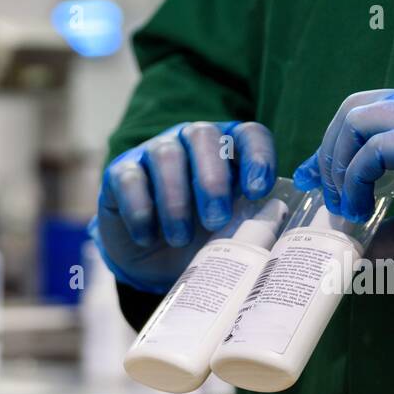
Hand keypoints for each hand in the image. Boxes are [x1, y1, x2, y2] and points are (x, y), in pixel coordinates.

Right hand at [93, 121, 276, 292]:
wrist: (151, 258)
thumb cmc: (198, 238)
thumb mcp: (227, 230)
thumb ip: (249, 221)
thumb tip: (273, 227)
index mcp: (227, 150)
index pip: (248, 135)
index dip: (257, 157)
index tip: (257, 191)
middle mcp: (189, 141)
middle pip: (203, 137)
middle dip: (212, 179)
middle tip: (215, 220)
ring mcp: (152, 152)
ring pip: (165, 156)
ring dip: (175, 200)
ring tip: (179, 239)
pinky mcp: (120, 172)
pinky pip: (130, 180)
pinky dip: (140, 211)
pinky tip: (148, 238)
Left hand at [293, 87, 393, 282]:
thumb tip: (356, 249)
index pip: (369, 109)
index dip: (332, 143)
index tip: (314, 179)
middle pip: (354, 106)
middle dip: (328, 153)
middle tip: (333, 199)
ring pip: (359, 118)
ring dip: (338, 166)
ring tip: (347, 207)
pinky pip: (379, 147)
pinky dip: (356, 177)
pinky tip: (362, 206)